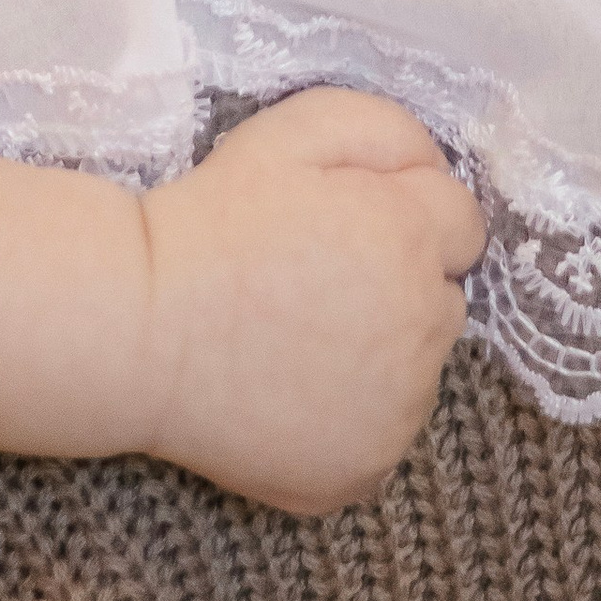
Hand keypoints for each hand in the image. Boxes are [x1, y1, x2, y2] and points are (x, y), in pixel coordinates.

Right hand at [135, 91, 485, 517]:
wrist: (137, 328)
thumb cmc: (213, 219)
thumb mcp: (298, 131)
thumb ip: (389, 133)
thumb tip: (438, 169)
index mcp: (411, 239)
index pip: (463, 226)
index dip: (402, 218)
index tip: (346, 227)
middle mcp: (422, 330)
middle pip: (444, 301)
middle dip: (400, 286)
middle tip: (316, 283)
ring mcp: (396, 412)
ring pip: (416, 372)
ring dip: (381, 354)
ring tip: (296, 339)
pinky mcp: (362, 469)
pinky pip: (383, 433)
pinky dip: (353, 417)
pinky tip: (291, 392)